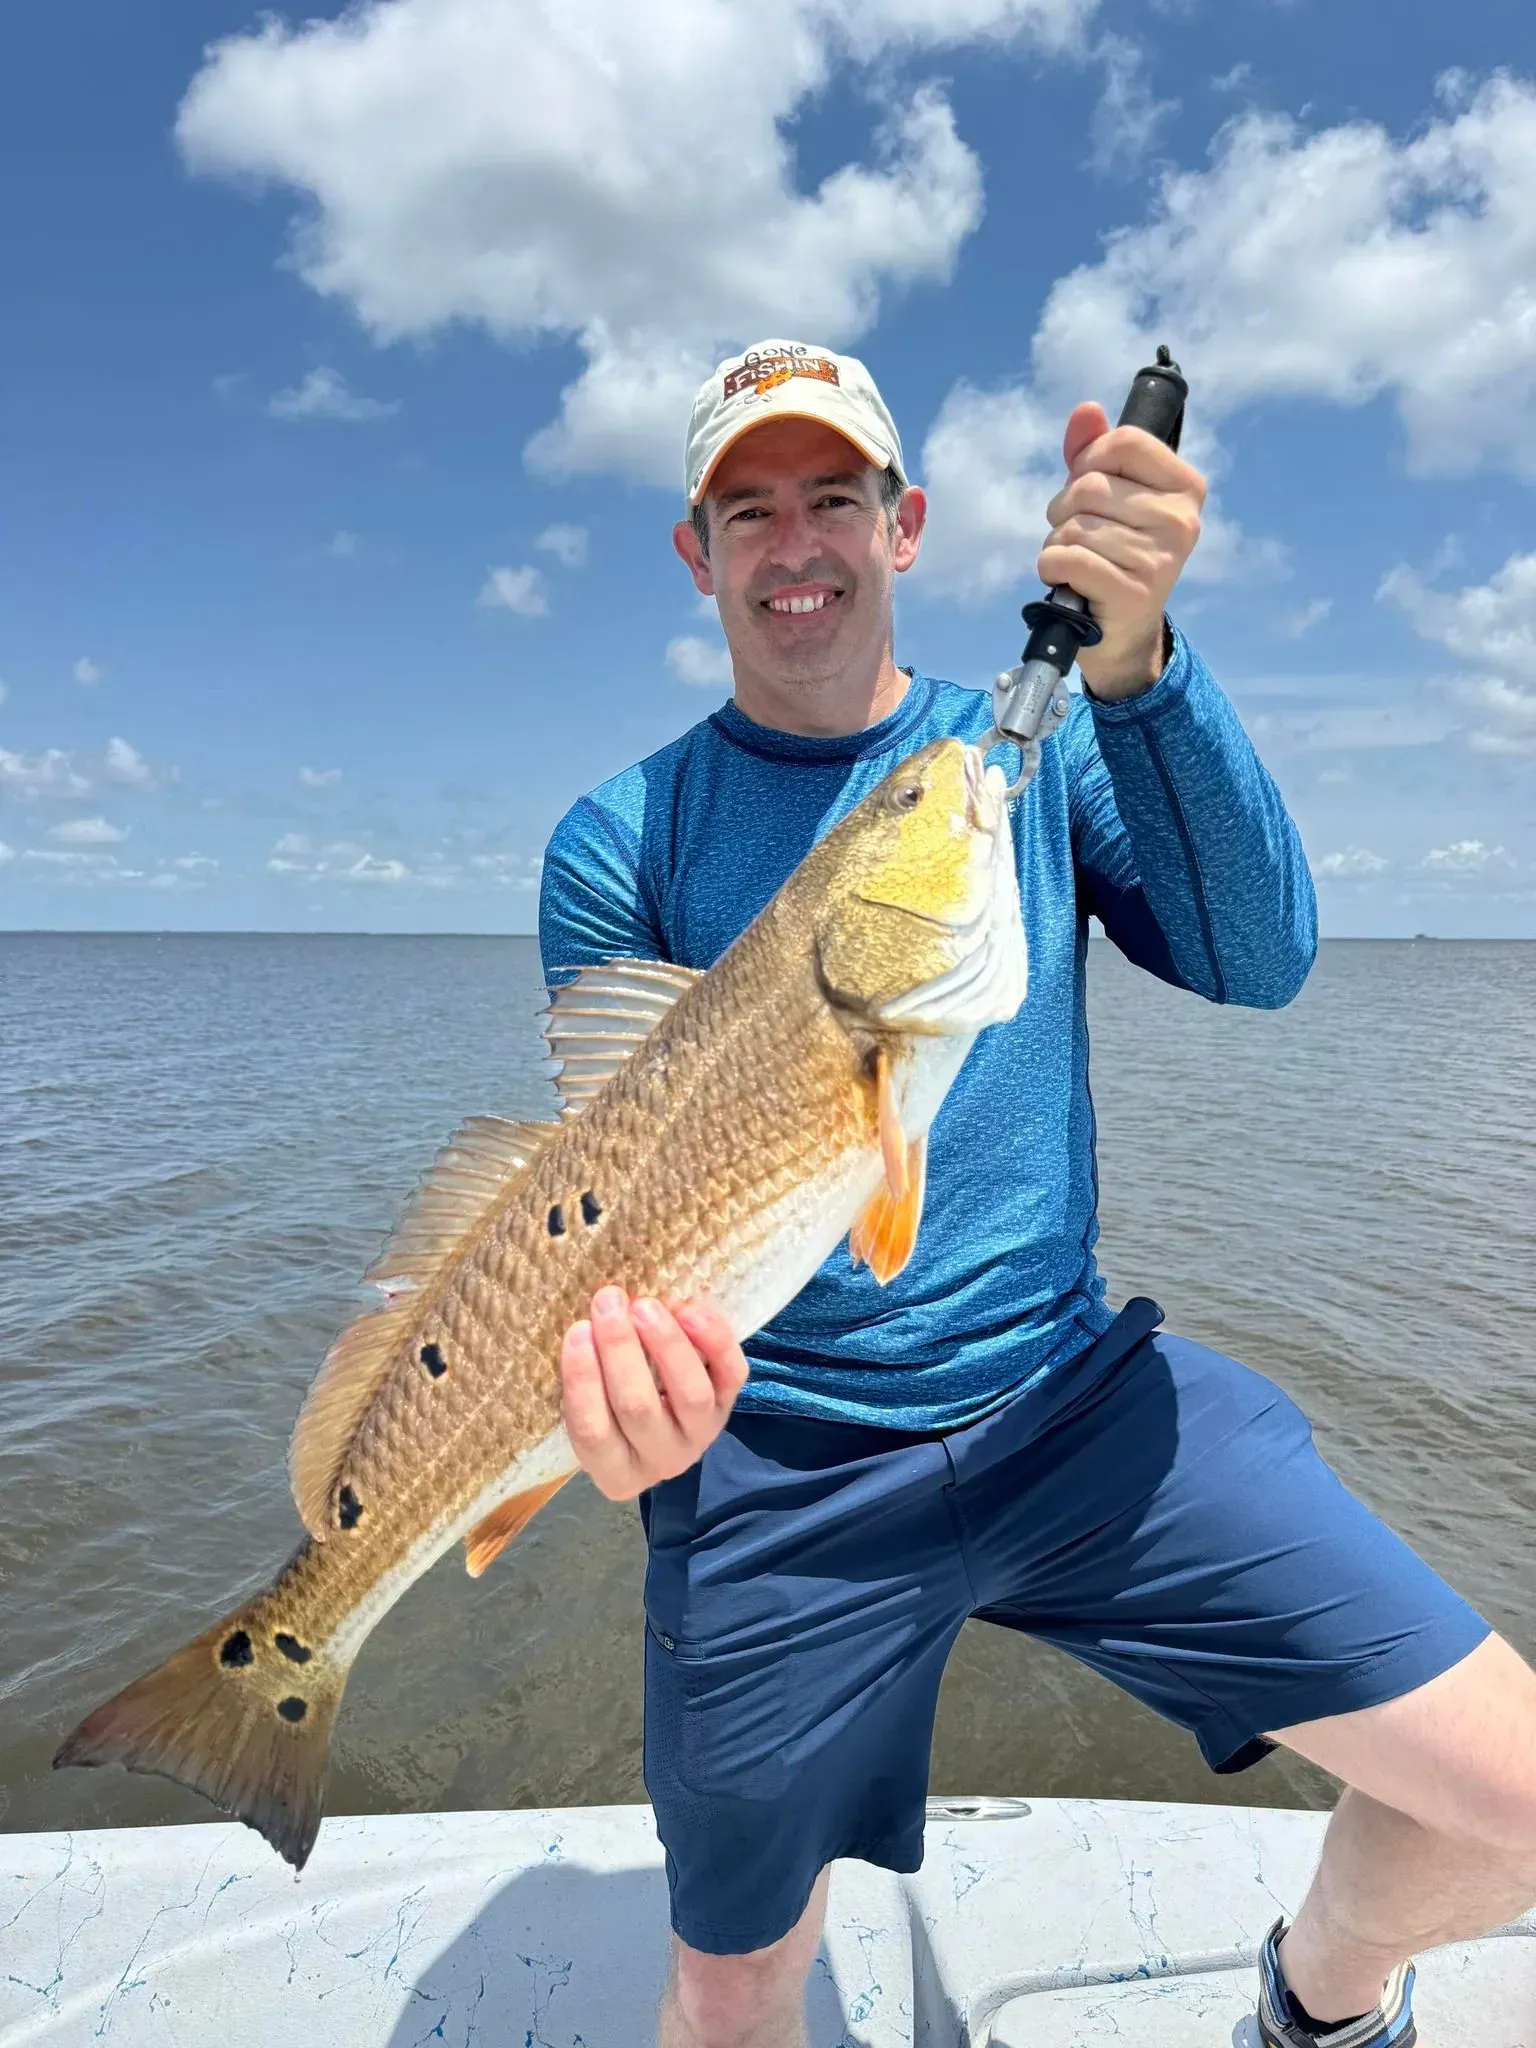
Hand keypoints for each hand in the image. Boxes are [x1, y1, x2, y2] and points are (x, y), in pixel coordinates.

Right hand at [560, 1287, 749, 1500]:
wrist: (666, 1413)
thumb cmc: (612, 1406)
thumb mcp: (593, 1406)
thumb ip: (590, 1375)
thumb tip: (591, 1318)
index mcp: (615, 1472)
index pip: (591, 1432)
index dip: (582, 1380)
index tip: (578, 1329)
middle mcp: (661, 1460)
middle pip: (638, 1408)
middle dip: (620, 1349)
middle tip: (608, 1301)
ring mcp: (701, 1435)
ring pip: (690, 1394)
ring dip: (666, 1344)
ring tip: (646, 1306)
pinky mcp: (730, 1404)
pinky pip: (730, 1374)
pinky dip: (713, 1340)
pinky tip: (689, 1311)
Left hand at [1038, 402, 1206, 699]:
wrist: (1122, 633)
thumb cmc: (1114, 555)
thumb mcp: (1109, 497)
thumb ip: (1095, 451)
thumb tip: (1086, 411)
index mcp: (1185, 487)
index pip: (1125, 441)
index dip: (1089, 460)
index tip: (1088, 486)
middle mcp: (1181, 520)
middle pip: (1091, 485)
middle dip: (1065, 509)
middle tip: (1079, 534)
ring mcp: (1160, 559)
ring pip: (1074, 526)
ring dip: (1058, 543)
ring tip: (1079, 562)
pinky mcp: (1132, 594)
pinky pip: (1067, 559)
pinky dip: (1052, 567)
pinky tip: (1068, 580)